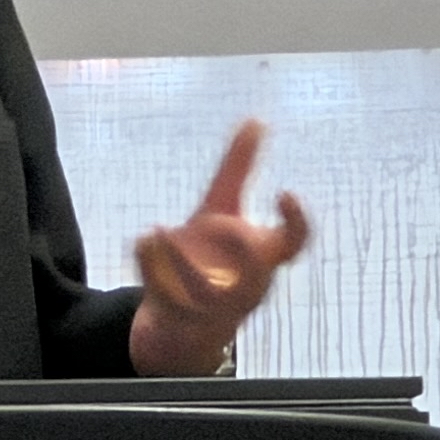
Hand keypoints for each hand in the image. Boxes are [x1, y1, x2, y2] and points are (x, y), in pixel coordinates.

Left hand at [128, 117, 310, 375]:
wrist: (181, 319)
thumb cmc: (213, 257)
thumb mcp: (221, 208)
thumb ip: (238, 167)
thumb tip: (256, 120)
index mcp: (262, 257)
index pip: (294, 243)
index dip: (297, 222)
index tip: (286, 192)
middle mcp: (245, 286)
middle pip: (256, 279)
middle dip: (245, 255)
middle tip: (228, 225)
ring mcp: (213, 308)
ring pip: (205, 295)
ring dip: (183, 264)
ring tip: (160, 229)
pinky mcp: (179, 319)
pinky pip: (167, 298)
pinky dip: (152, 267)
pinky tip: (143, 238)